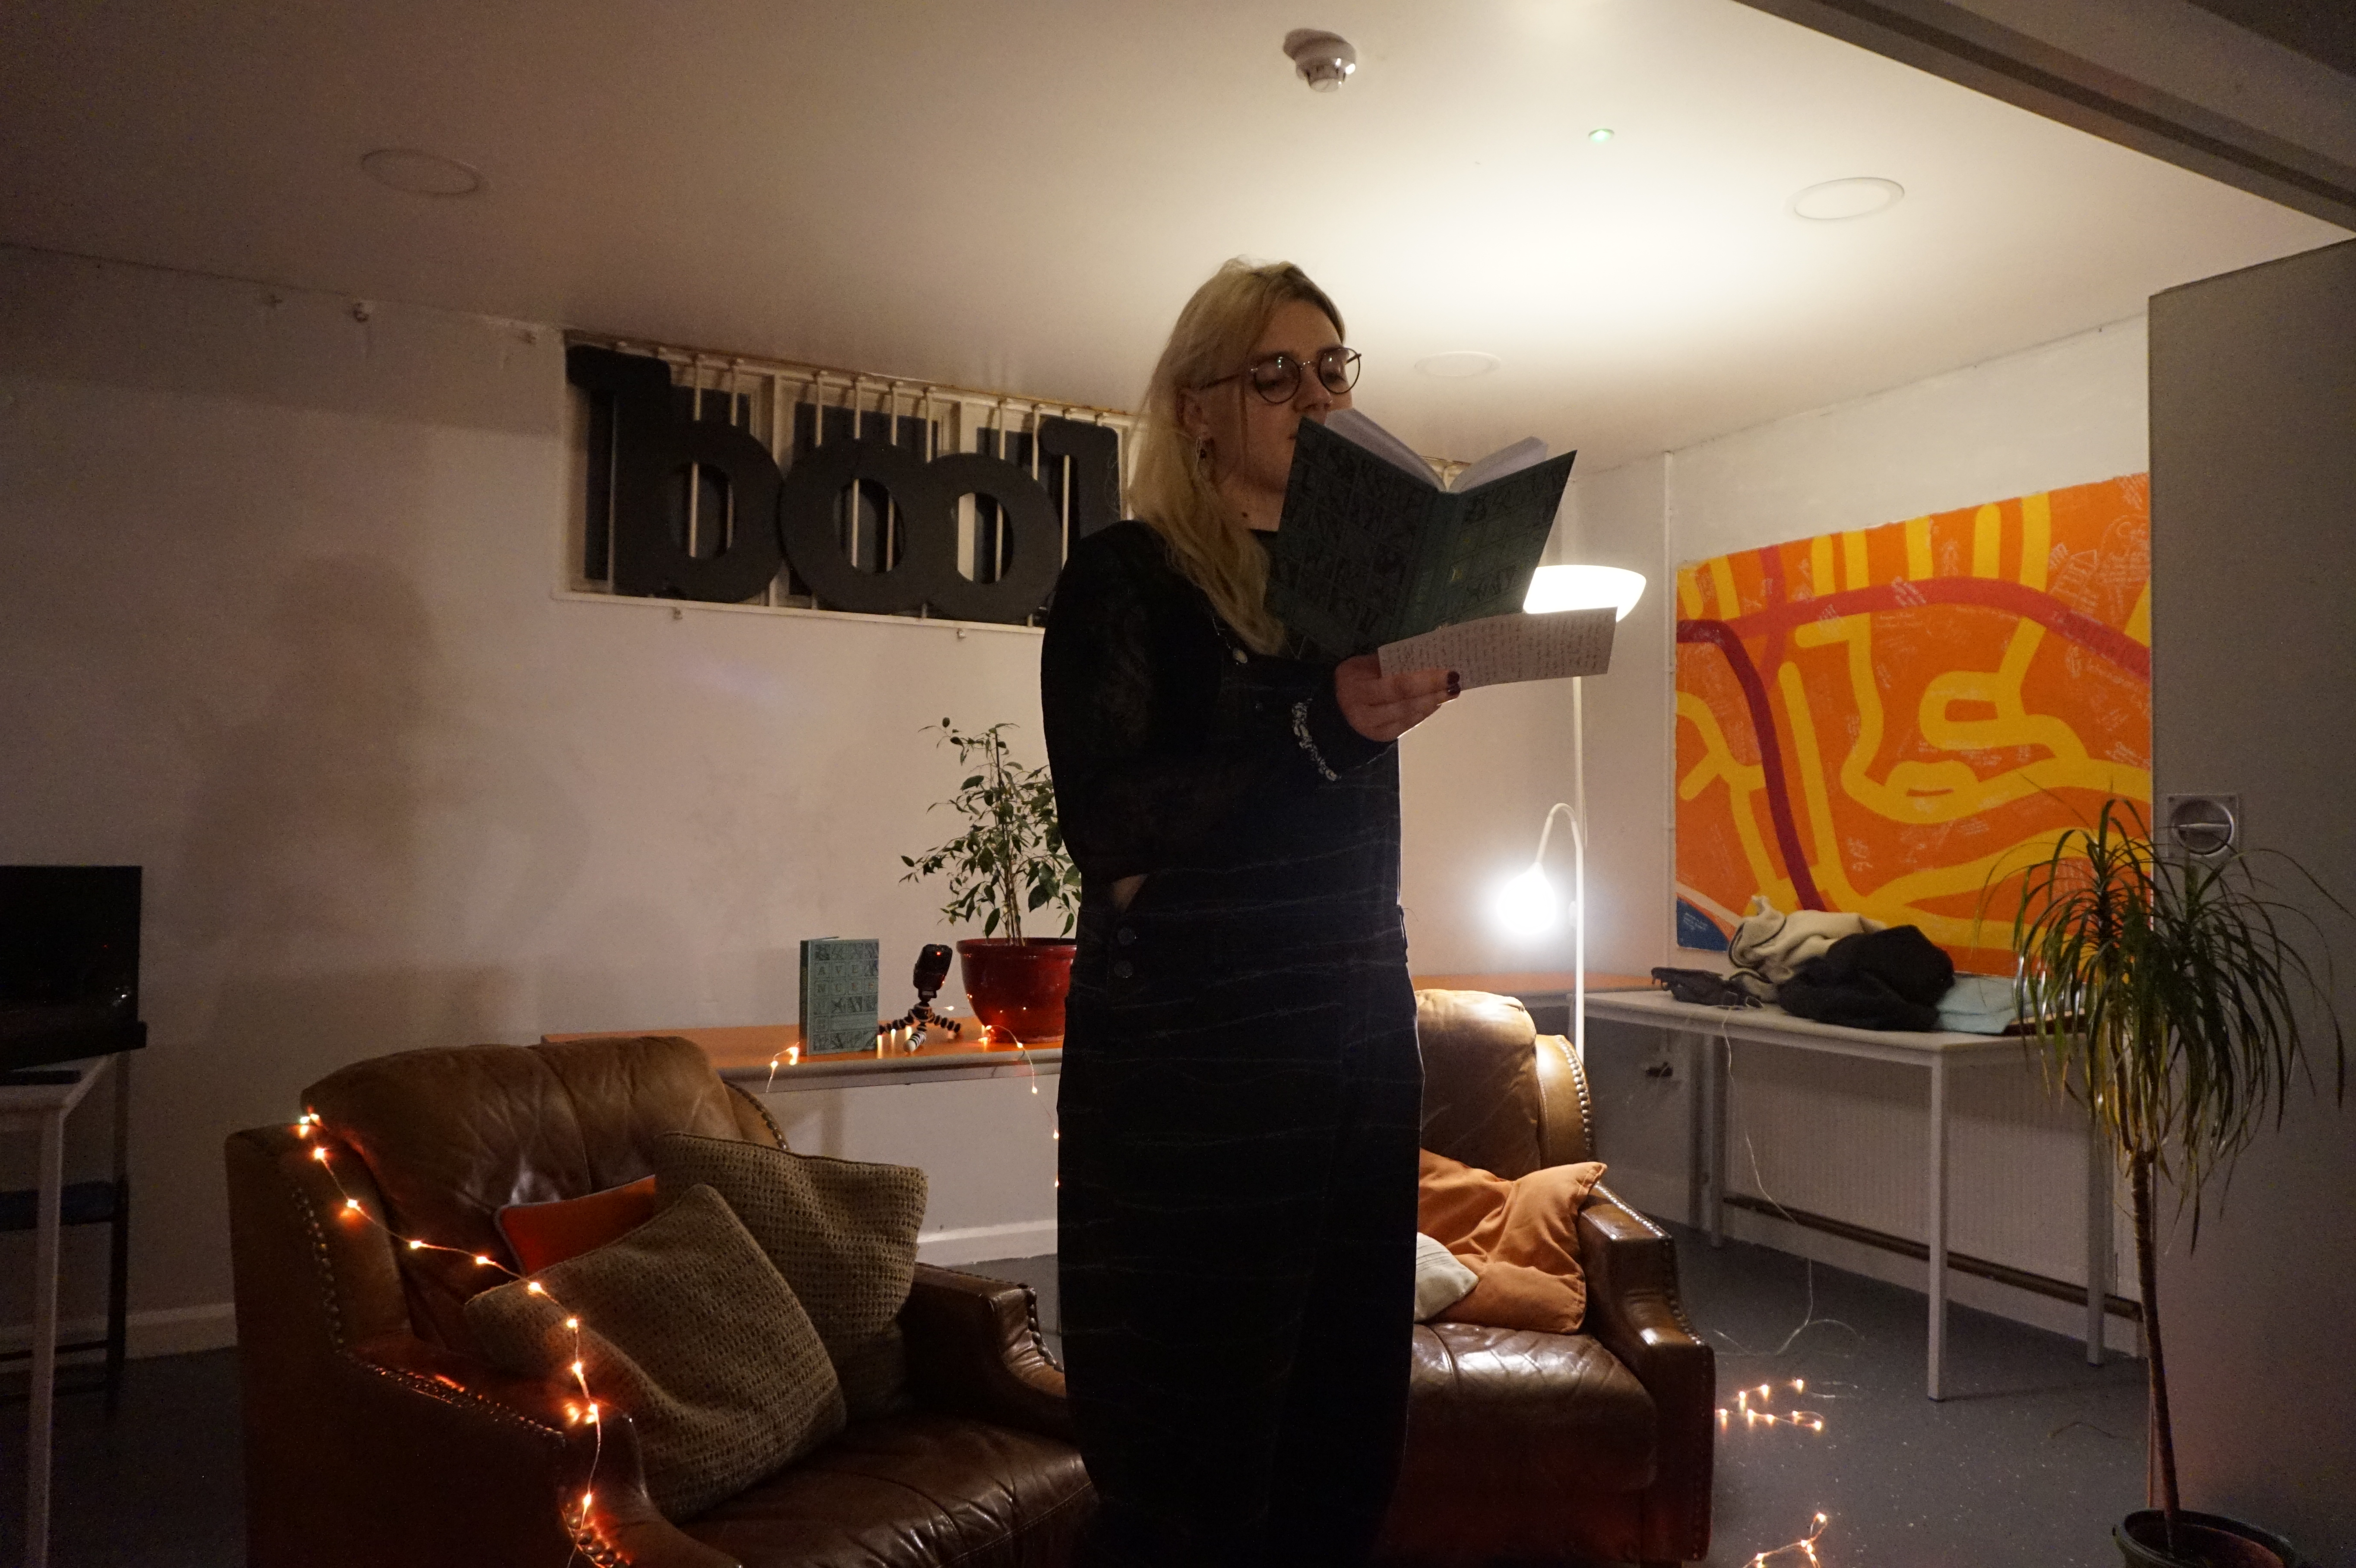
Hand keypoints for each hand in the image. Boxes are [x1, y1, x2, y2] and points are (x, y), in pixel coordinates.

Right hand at [1335, 655, 1458, 741]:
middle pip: (1404, 699)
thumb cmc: (1356, 680)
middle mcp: (1361, 708)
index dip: (1423, 677)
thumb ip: (1389, 662)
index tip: (1446, 669)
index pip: (1395, 682)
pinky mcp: (1381, 737)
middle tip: (1455, 682)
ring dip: (1433, 701)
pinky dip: (1423, 713)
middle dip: (1433, 689)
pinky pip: (1406, 725)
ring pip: (1407, 713)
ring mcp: (1371, 726)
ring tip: (1451, 691)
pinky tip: (1435, 703)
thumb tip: (1426, 654)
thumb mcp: (1362, 665)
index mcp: (1355, 683)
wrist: (1336, 712)